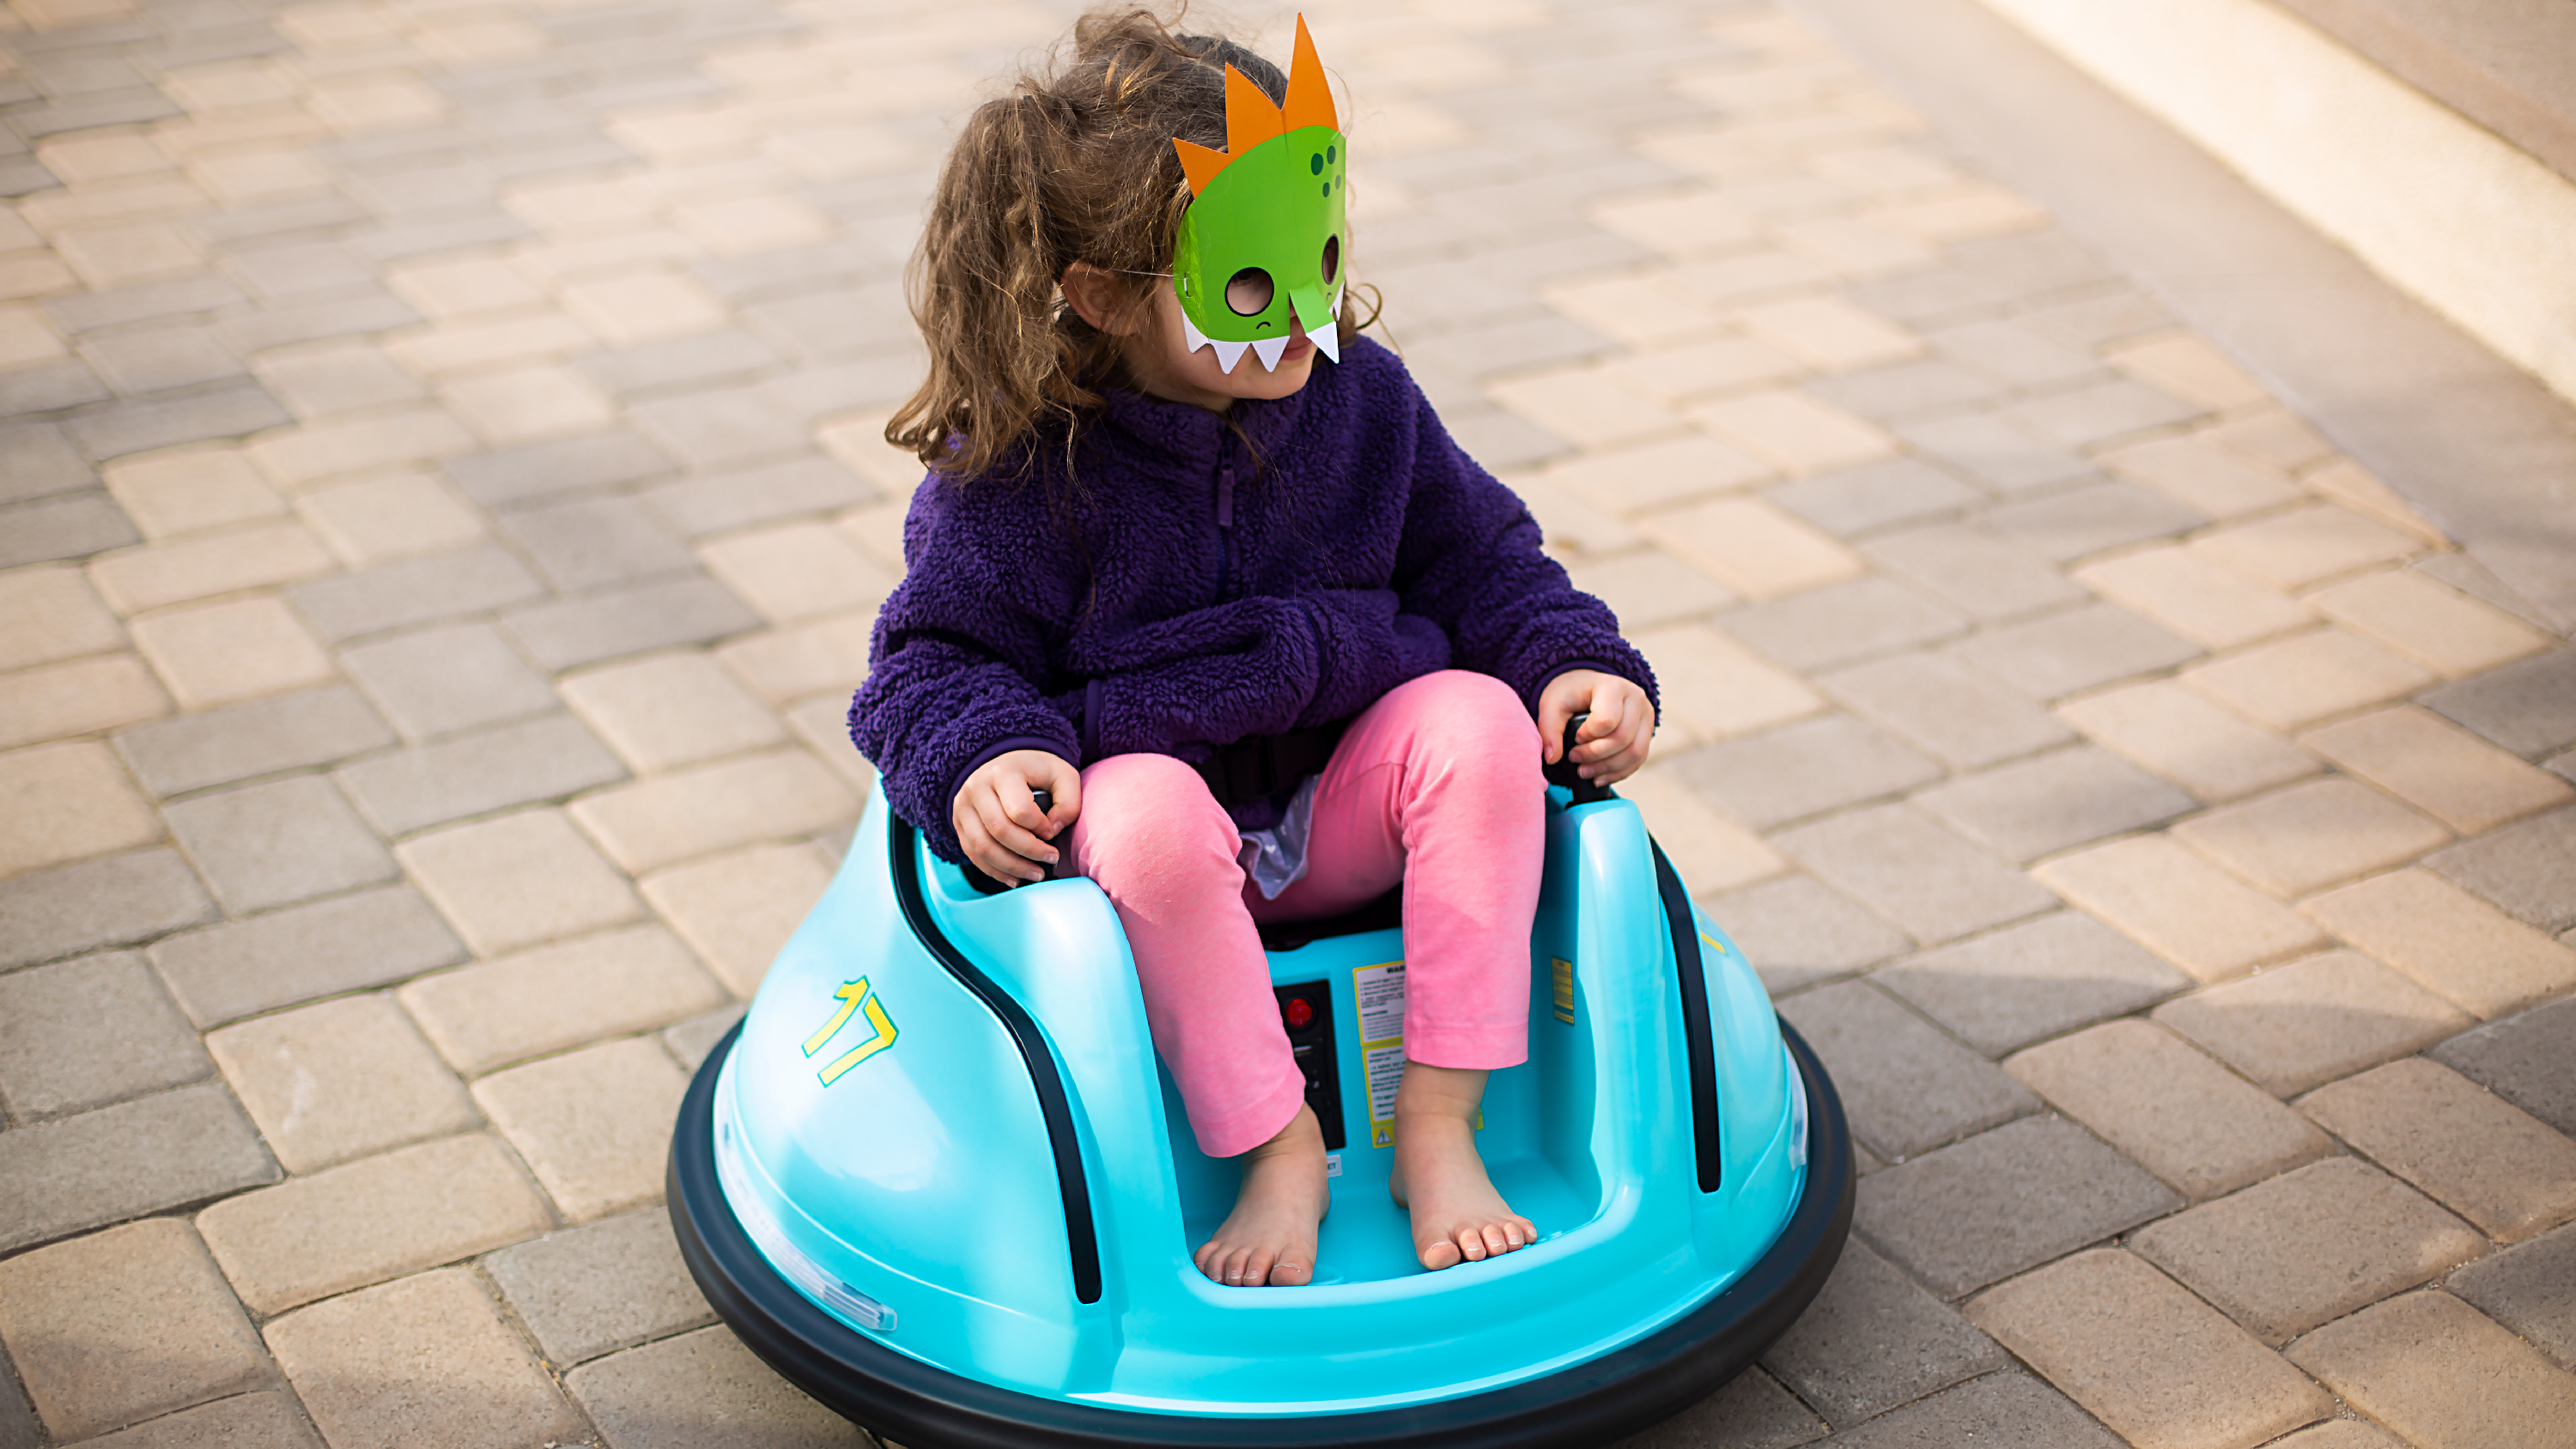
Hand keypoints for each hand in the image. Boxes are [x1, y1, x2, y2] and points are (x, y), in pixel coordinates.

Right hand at [953, 750, 1081, 884]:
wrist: (1005, 765)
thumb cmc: (1036, 772)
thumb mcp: (1062, 775)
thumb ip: (1068, 801)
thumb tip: (1053, 831)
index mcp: (1003, 773)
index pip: (1019, 809)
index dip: (1039, 827)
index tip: (1052, 832)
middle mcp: (976, 787)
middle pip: (1000, 830)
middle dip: (1029, 852)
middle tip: (1051, 859)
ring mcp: (963, 807)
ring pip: (983, 847)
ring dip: (1011, 867)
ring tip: (1036, 874)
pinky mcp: (959, 824)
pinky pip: (973, 854)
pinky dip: (994, 871)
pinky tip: (1015, 878)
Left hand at [1537, 670, 1654, 786]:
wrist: (1587, 687)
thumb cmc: (1570, 694)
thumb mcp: (1552, 705)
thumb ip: (1549, 730)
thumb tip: (1552, 758)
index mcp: (1613, 687)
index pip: (1606, 720)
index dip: (1588, 737)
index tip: (1574, 737)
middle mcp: (1636, 699)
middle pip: (1622, 738)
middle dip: (1596, 756)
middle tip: (1575, 760)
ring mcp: (1646, 716)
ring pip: (1635, 752)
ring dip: (1608, 768)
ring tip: (1584, 772)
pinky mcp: (1646, 732)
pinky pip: (1639, 759)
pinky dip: (1619, 773)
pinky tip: (1599, 777)